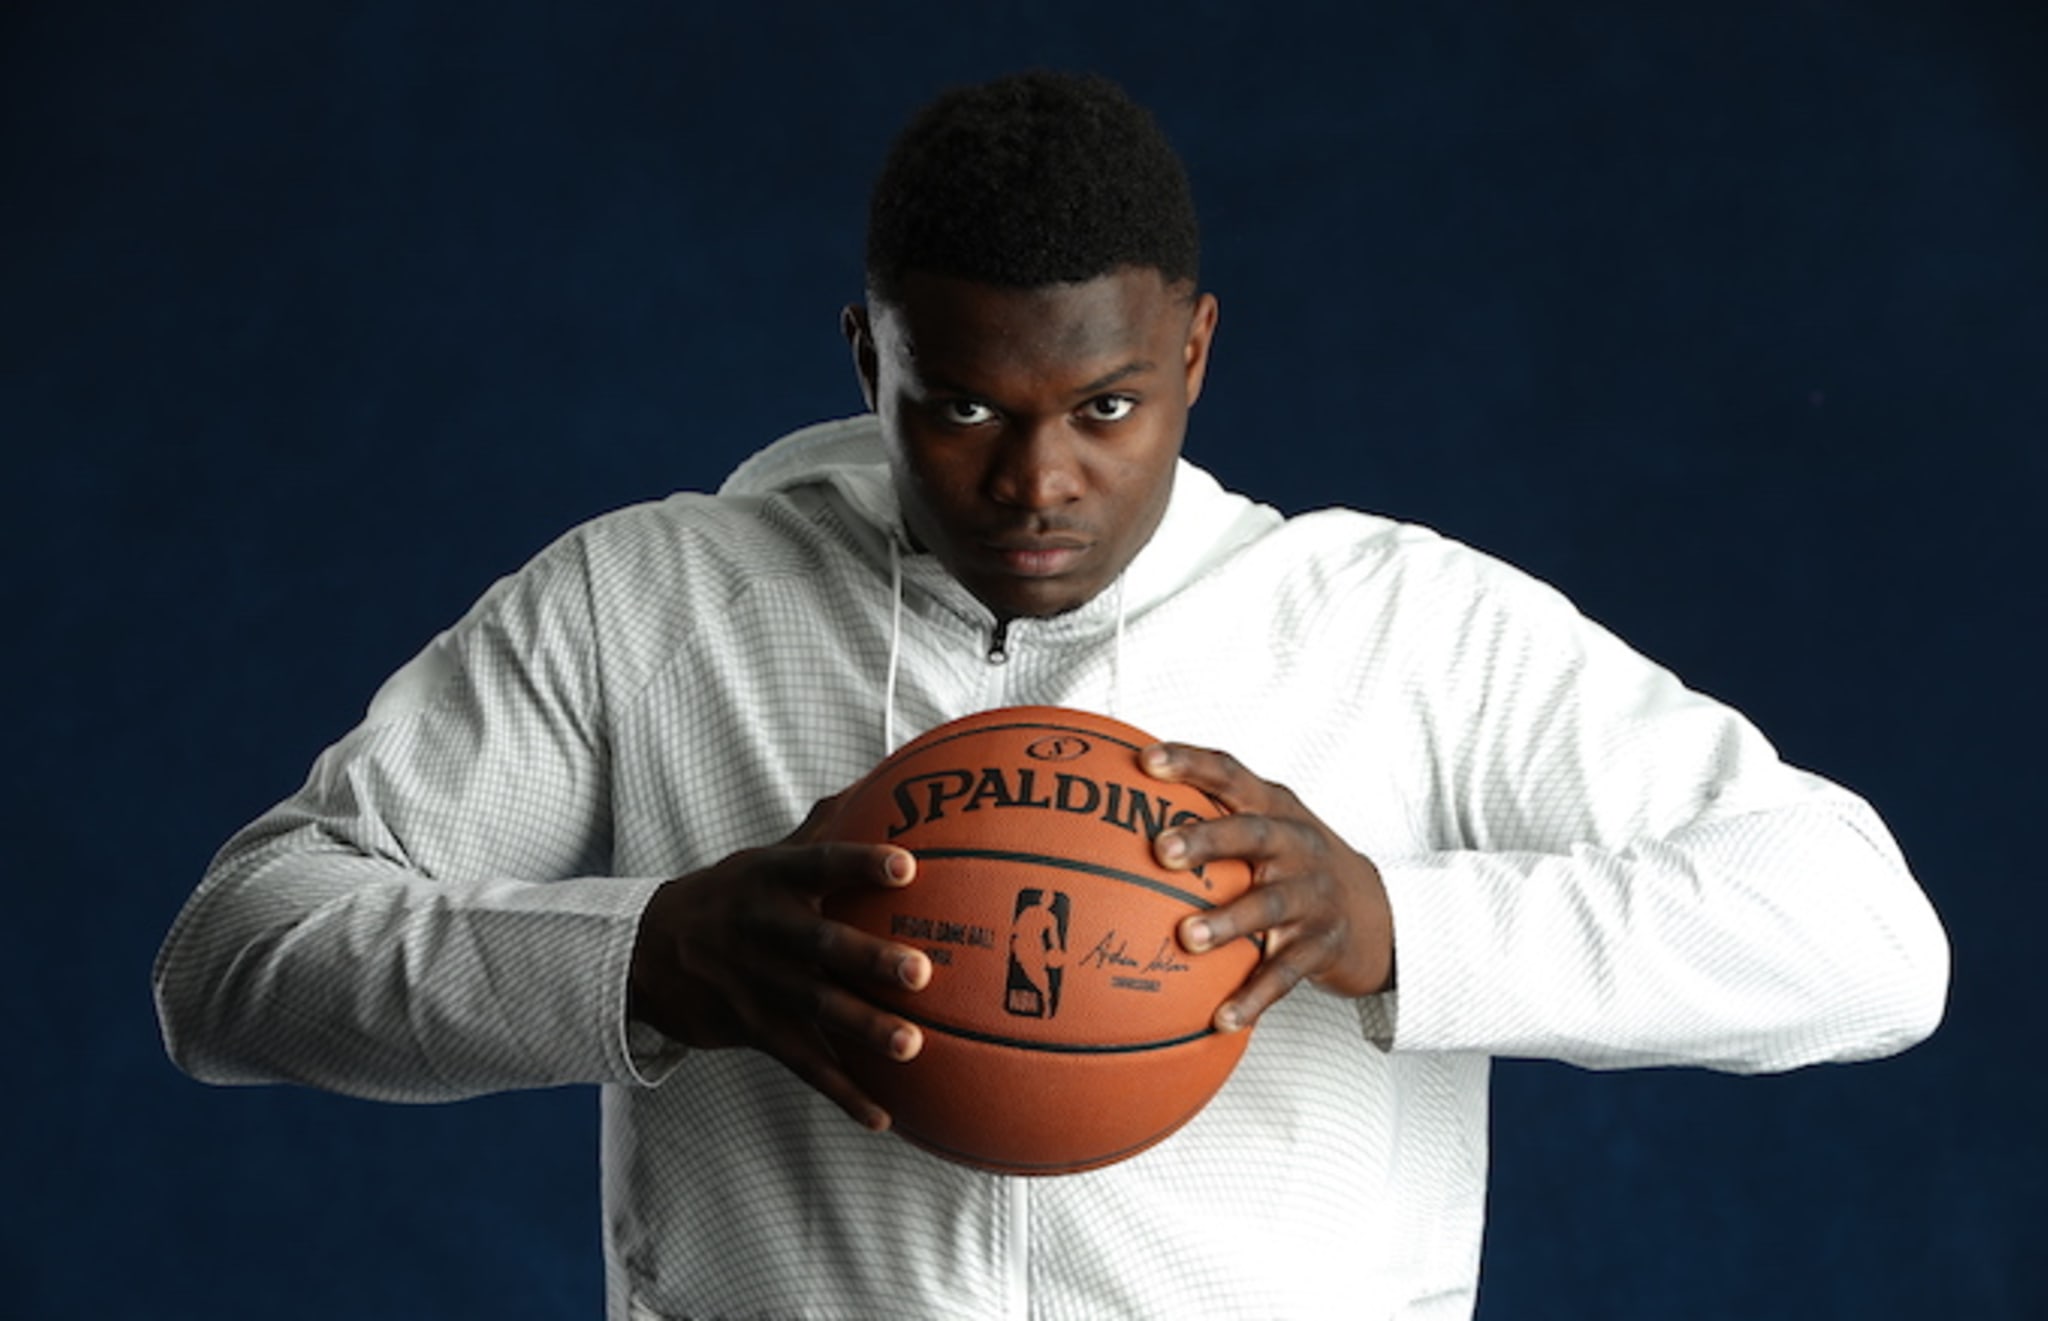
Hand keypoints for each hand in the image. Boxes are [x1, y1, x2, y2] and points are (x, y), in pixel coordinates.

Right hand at [628, 796, 932, 1130]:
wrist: (647, 954)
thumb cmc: (732, 896)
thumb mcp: (766, 858)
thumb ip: (824, 827)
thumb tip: (887, 782)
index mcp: (770, 879)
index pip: (819, 863)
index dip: (859, 863)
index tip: (907, 865)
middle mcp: (762, 930)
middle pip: (819, 944)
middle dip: (867, 959)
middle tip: (920, 971)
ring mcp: (755, 984)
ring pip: (813, 1009)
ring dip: (863, 1029)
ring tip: (913, 1046)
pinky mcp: (752, 1030)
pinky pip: (802, 1064)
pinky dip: (842, 1092)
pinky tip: (883, 1116)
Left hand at [1143, 744, 1393, 1031]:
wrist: (1378, 913)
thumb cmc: (1294, 865)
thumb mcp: (1266, 827)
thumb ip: (1208, 815)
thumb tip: (1114, 809)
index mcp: (1274, 809)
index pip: (1231, 775)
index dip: (1190, 763)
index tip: (1146, 761)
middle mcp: (1297, 845)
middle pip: (1253, 834)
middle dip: (1208, 838)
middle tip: (1161, 850)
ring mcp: (1312, 896)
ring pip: (1269, 905)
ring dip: (1228, 921)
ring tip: (1186, 938)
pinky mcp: (1321, 946)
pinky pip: (1285, 973)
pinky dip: (1254, 996)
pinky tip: (1222, 1018)